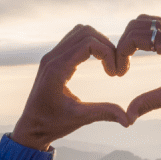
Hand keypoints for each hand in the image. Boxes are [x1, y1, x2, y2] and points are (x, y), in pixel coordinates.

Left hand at [11, 25, 128, 150]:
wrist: (30, 127)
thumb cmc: (51, 125)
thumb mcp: (79, 119)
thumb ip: (104, 113)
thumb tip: (129, 120)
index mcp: (56, 69)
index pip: (88, 43)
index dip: (108, 53)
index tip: (115, 75)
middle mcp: (51, 58)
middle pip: (86, 32)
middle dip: (106, 46)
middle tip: (115, 67)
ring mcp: (50, 56)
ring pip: (79, 32)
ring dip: (98, 42)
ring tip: (109, 63)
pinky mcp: (53, 58)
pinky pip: (73, 39)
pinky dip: (90, 44)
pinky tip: (99, 61)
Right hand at [115, 14, 160, 122]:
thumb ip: (150, 102)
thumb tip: (127, 118)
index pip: (136, 36)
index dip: (120, 53)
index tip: (119, 74)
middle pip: (135, 25)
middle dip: (122, 46)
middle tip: (120, 70)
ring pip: (142, 21)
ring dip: (130, 39)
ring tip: (127, 62)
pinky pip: (152, 24)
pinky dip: (142, 36)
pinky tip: (141, 55)